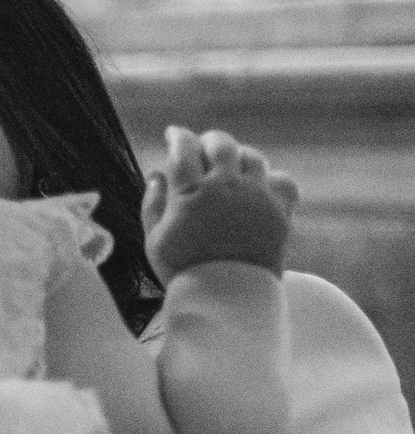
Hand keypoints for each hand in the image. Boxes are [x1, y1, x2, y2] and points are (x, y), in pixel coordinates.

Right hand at [142, 125, 297, 277]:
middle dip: (208, 140)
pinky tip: (257, 188)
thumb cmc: (183, 271)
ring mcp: (257, 197)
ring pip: (252, 156)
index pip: (183, 147)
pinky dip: (269, 179)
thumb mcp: (153, 240)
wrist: (228, 299)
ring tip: (229, 168)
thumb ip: (152, 204)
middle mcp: (226, 187)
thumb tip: (157, 175)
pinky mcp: (280, 211)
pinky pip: (281, 180)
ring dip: (237, 157)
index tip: (173, 134)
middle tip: (201, 148)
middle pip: (221, 143)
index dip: (177, 136)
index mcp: (190, 193)